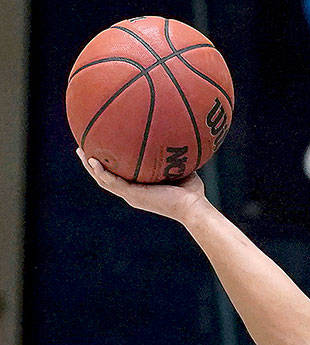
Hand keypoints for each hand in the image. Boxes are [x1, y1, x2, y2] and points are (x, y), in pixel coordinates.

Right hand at [77, 148, 206, 221]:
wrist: (193, 207)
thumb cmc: (192, 192)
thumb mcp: (181, 169)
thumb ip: (174, 157)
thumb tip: (176, 137)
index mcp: (140, 189)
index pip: (120, 176)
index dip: (109, 165)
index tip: (102, 151)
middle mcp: (132, 193)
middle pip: (106, 177)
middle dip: (93, 164)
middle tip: (83, 148)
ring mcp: (131, 195)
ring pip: (104, 180)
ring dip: (91, 166)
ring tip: (81, 151)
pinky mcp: (133, 195)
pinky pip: (112, 182)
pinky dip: (102, 172)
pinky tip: (93, 160)